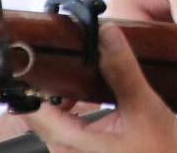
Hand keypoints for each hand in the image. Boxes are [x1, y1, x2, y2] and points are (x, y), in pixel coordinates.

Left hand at [20, 25, 176, 152]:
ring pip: (58, 118)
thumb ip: (122, 71)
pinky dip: (79, 110)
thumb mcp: (145, 109)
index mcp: (70, 143)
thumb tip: (107, 35)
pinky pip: (70, 129)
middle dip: (59, 81)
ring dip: (70, 95)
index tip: (41, 53)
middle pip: (43, 109)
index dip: (31, 78)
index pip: (31, 107)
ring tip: (89, 73)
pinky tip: (97, 98)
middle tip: (77, 55)